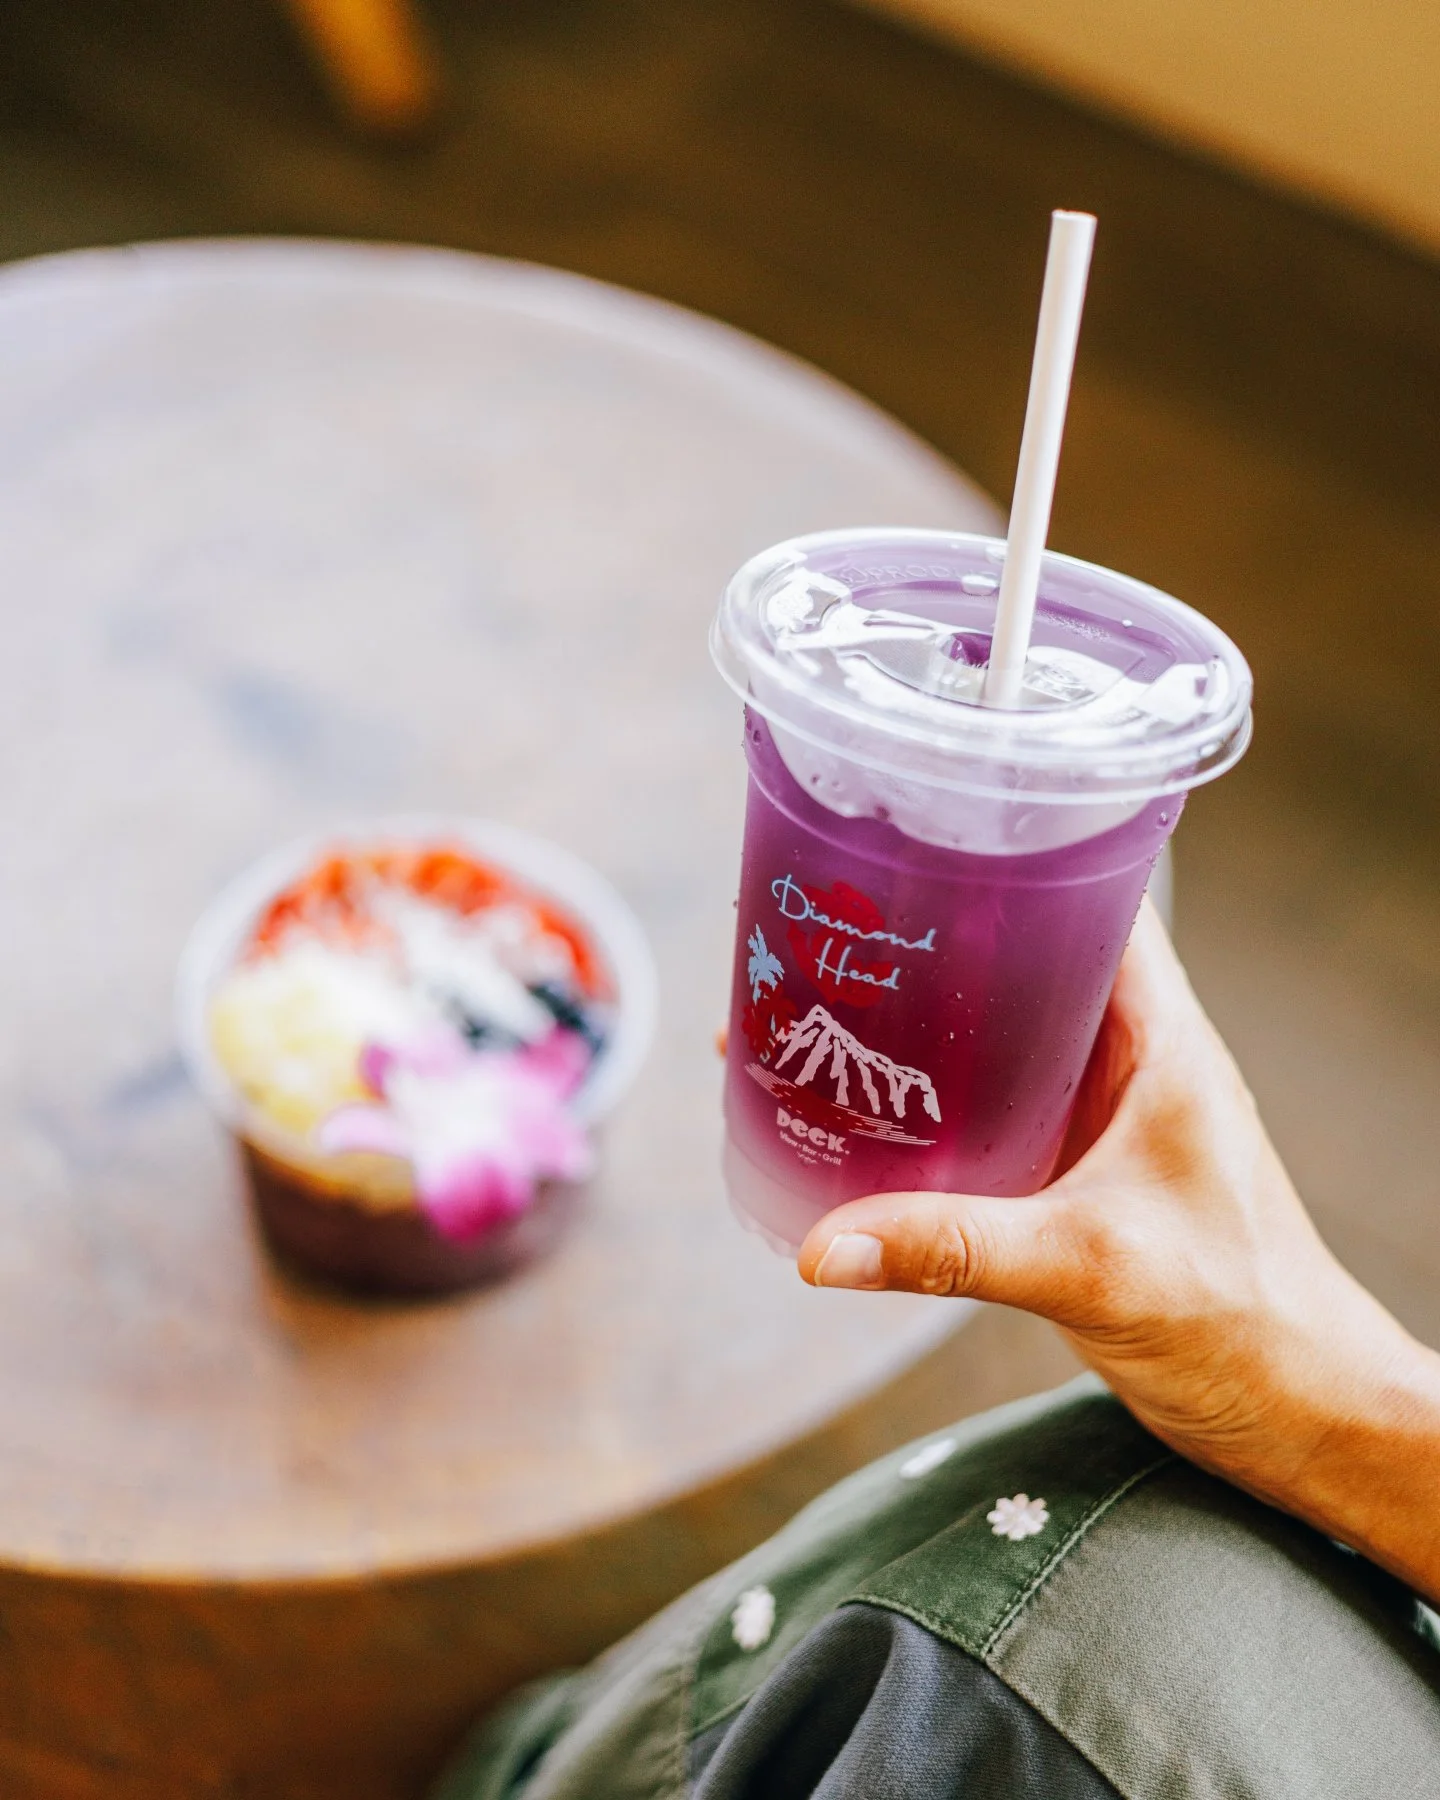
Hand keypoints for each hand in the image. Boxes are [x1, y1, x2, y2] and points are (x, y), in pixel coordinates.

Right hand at [798, 901, 1439, 1602]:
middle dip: (939, 950)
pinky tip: (868, 1120)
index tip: (923, 855)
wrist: (1295, 1410)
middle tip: (838, 937)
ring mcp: (1101, 1116)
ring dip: (929, 1030)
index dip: (1016, 868)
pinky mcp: (1076, 1172)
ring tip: (827, 1014)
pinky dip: (935, 1105)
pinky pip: (994, 1111)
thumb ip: (955, 1250)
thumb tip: (825, 1248)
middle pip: (1029, 966)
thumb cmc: (1243, 1320)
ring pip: (1004, 1039)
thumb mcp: (1089, 1268)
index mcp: (1163, 1040)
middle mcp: (1132, 1060)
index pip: (1096, 907)